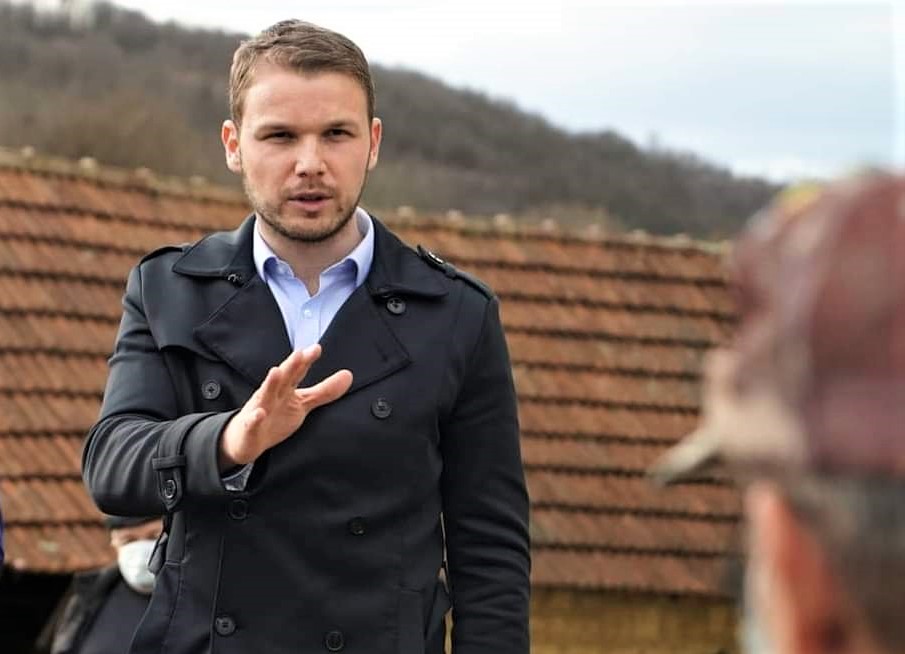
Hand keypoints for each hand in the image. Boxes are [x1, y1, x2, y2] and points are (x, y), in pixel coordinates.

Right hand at [218, 344, 352, 469]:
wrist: (246, 438)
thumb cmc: (275, 416)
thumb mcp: (302, 403)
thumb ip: (324, 391)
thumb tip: (348, 376)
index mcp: (285, 388)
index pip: (297, 372)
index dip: (306, 360)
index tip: (316, 348)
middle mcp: (272, 394)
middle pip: (282, 378)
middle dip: (291, 365)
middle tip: (300, 353)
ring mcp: (260, 408)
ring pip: (265, 394)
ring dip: (270, 383)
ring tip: (276, 371)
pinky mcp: (250, 426)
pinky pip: (252, 421)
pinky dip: (255, 417)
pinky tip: (259, 413)